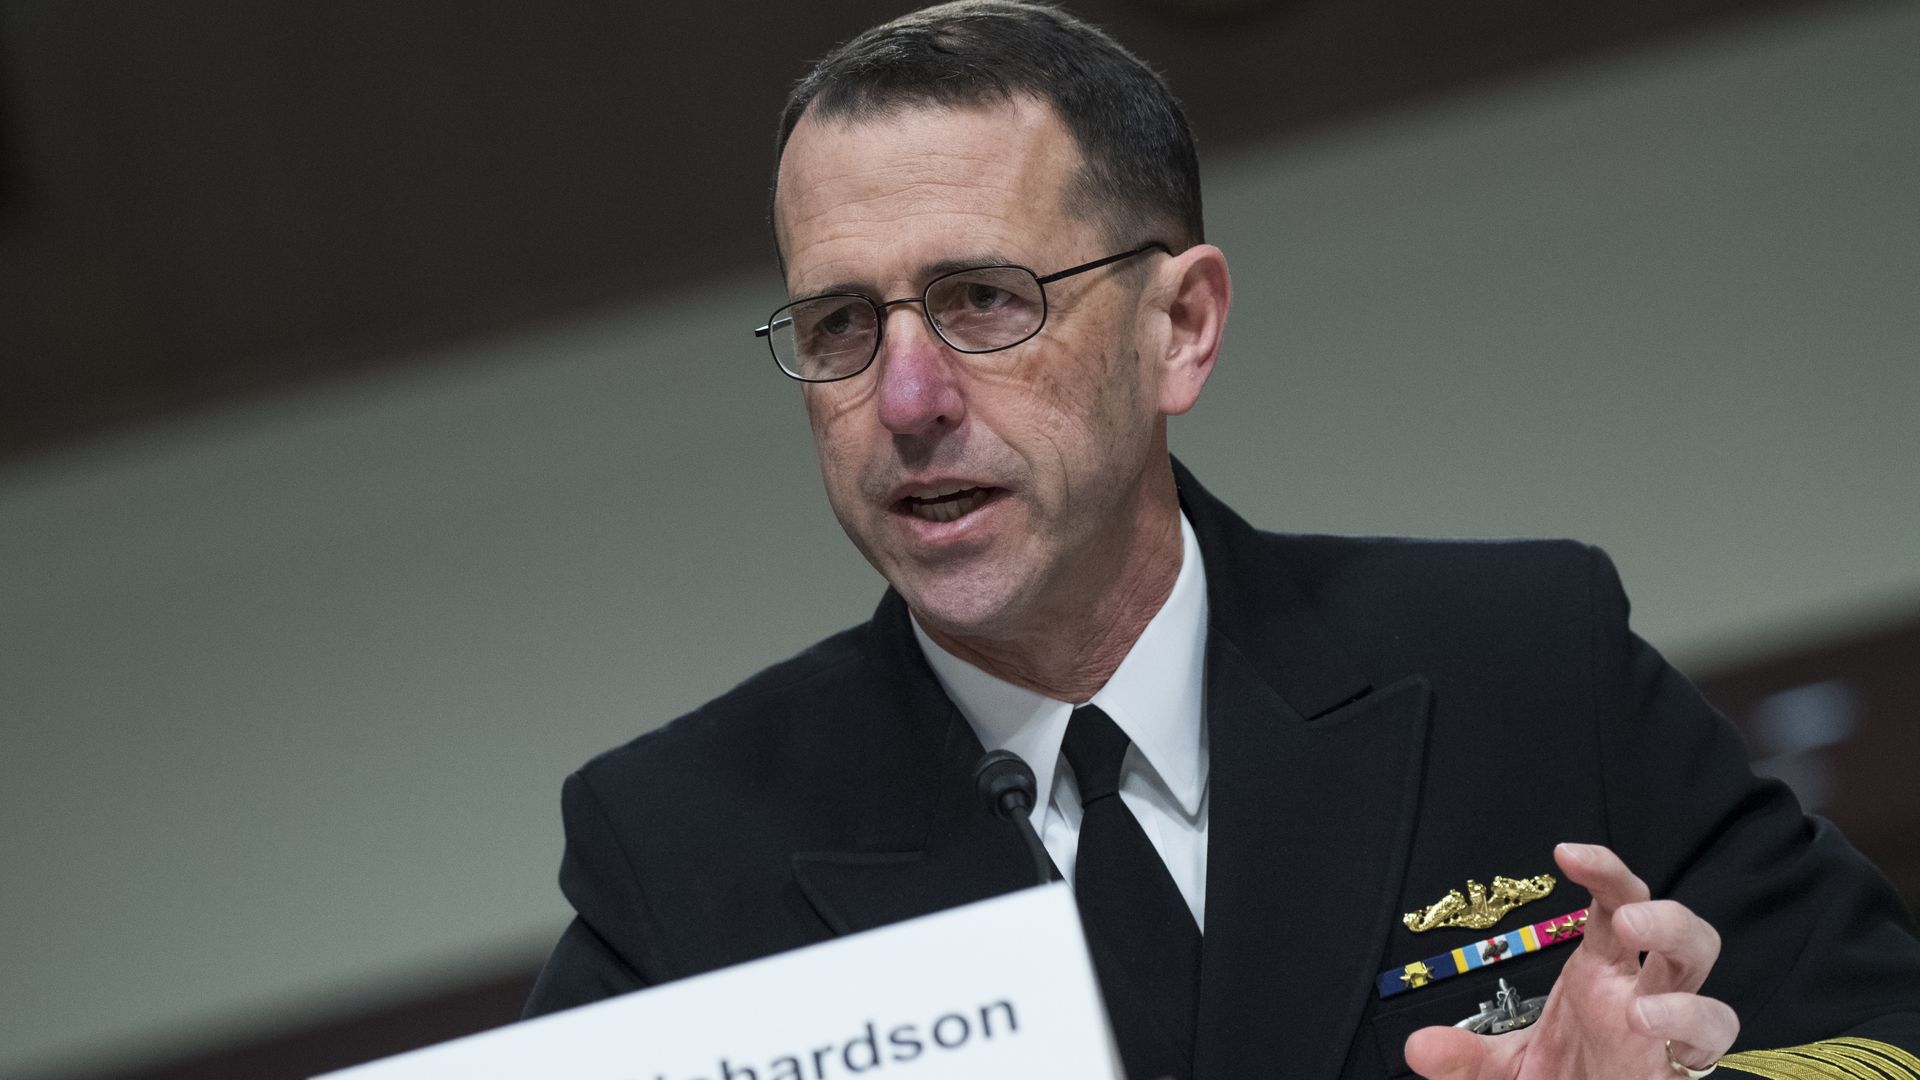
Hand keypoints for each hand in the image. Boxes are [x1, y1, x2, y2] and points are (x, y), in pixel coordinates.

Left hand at [1403, 843, 1739, 1079]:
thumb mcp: (1502, 1071)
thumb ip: (1464, 1058)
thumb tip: (1417, 1047)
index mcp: (1598, 976)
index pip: (1613, 903)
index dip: (1602, 871)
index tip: (1564, 853)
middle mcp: (1637, 992)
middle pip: (1677, 930)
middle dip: (1662, 915)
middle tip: (1626, 921)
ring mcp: (1665, 1029)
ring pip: (1701, 971)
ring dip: (1680, 956)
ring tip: (1639, 977)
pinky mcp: (1677, 1068)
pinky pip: (1709, 1039)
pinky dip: (1691, 1024)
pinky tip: (1648, 1025)